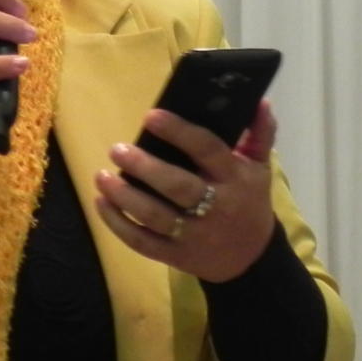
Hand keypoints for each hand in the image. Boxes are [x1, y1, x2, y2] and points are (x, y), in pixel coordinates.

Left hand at [93, 100, 277, 281]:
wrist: (251, 259)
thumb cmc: (249, 202)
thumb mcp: (260, 169)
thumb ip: (260, 134)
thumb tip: (260, 101)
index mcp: (234, 178)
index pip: (207, 150)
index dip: (179, 132)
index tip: (150, 116)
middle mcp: (214, 207)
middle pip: (177, 186)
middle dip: (144, 167)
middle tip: (117, 149)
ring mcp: (193, 234)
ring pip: (155, 216)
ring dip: (124, 196)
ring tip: (101, 175)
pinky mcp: (176, 255)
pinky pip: (142, 242)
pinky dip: (118, 224)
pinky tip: (101, 203)